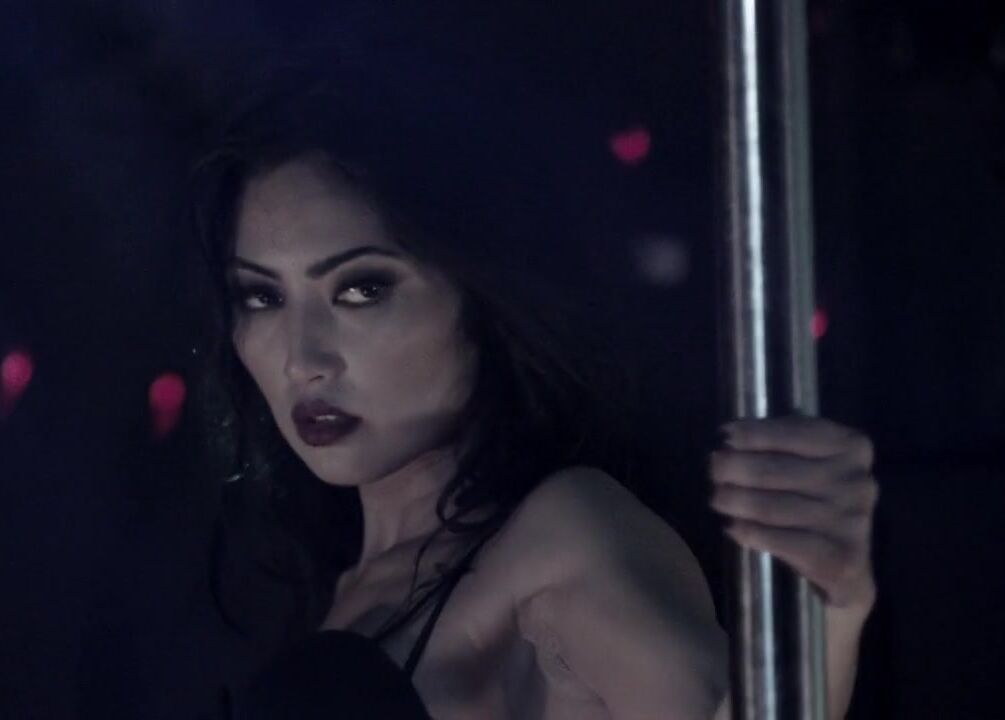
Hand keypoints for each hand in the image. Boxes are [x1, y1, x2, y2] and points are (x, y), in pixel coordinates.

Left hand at [708, 415, 877, 610]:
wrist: (845, 570)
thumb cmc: (815, 504)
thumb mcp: (807, 465)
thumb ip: (779, 446)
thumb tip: (731, 437)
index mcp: (853, 449)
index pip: (797, 432)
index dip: (756, 433)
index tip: (726, 435)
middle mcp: (858, 482)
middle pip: (778, 469)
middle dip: (736, 467)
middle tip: (714, 470)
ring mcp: (852, 523)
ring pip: (774, 506)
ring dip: (736, 500)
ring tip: (717, 498)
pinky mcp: (841, 560)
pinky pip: (782, 541)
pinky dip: (751, 532)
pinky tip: (733, 528)